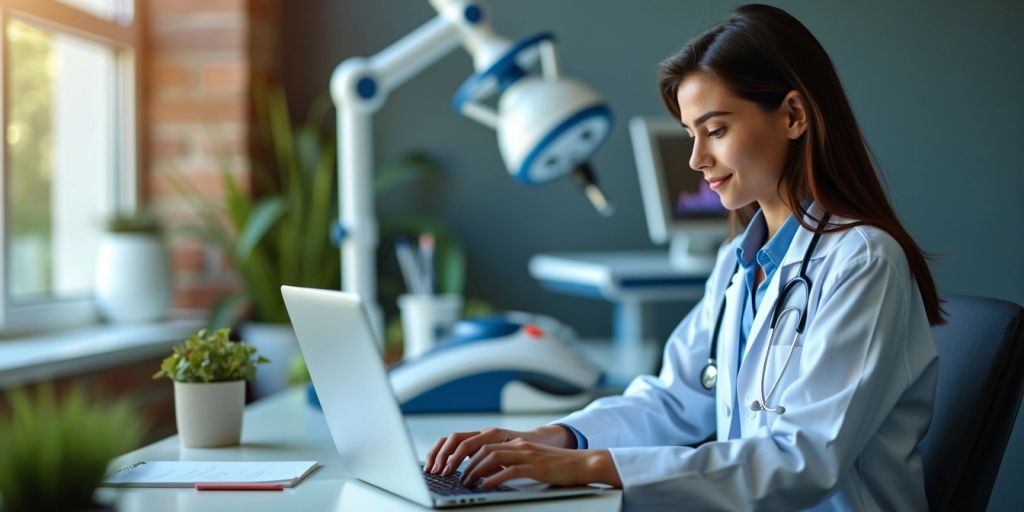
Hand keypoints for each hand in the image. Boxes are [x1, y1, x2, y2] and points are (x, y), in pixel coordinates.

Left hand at [459, 439, 621, 488]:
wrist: (580, 463)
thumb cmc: (555, 466)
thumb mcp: (528, 461)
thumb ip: (510, 463)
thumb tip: (488, 474)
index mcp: (515, 443)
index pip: (483, 444)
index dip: (466, 454)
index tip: (455, 466)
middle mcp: (518, 445)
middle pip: (483, 449)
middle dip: (465, 463)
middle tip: (456, 477)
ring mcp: (526, 454)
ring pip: (492, 457)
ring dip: (476, 471)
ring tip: (467, 482)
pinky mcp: (535, 466)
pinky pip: (509, 470)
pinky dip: (494, 478)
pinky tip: (485, 486)